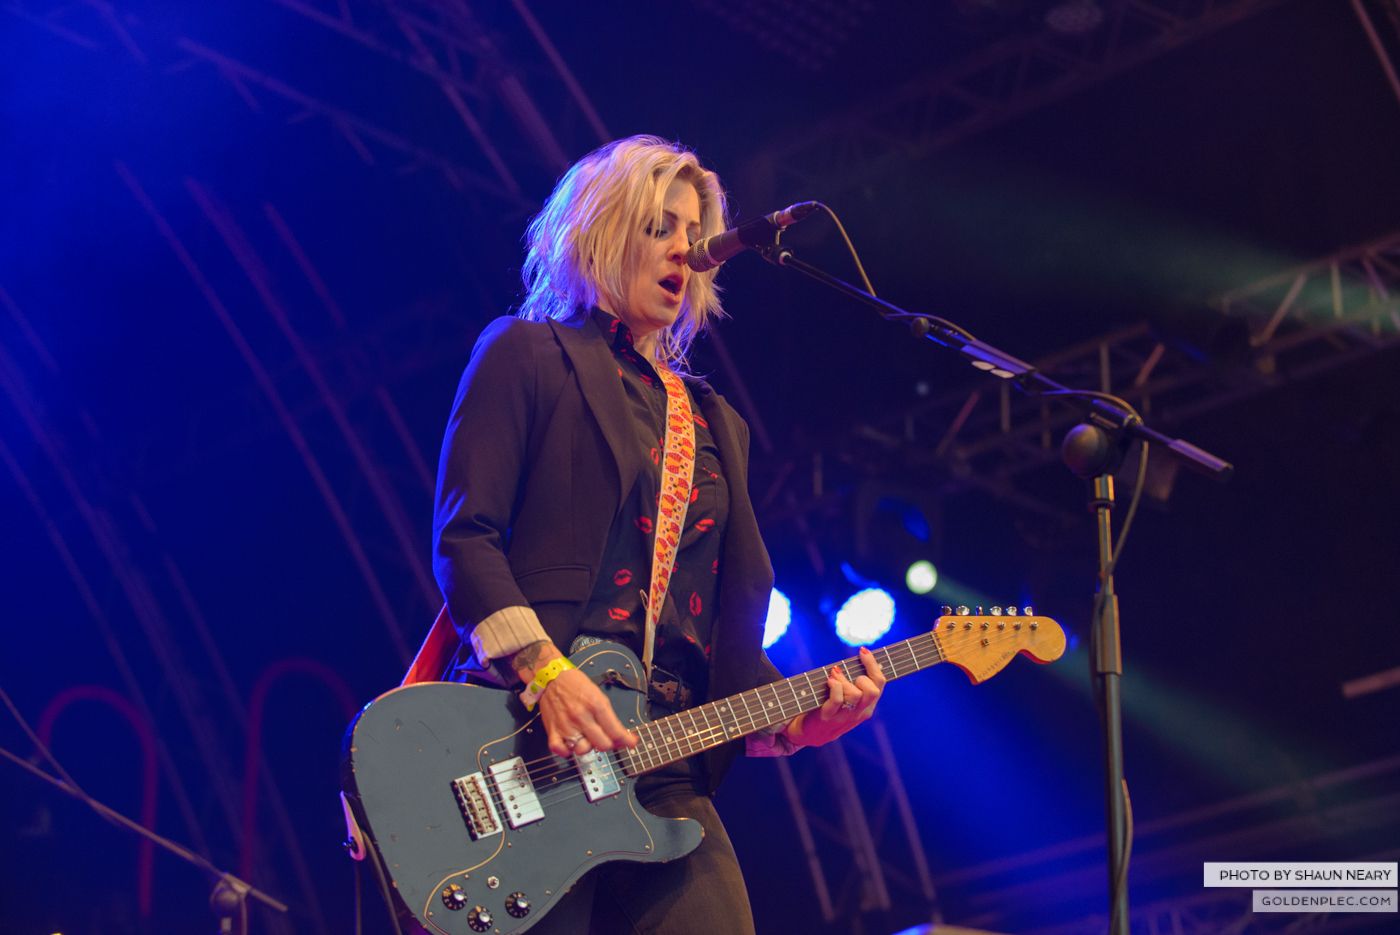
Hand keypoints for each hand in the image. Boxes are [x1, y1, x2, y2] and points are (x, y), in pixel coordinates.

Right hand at [507, 641, 636, 757]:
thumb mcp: (598, 695)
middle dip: (608, 745)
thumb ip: (608, 716)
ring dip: (588, 747)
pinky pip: (560, 750)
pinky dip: (566, 752)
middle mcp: (581, 716)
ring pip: (582, 750)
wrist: (552, 677)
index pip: (615, 731)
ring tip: (587, 739)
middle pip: (602, 745)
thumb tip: (620, 734)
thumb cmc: (576, 684)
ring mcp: (566, 724)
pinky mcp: (552, 730)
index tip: (630, 743)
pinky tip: (571, 744)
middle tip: (607, 740)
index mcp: (596, 705)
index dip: (626, 741)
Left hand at [784, 647, 885, 748]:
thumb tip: (860, 655)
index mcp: (867, 706)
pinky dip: (835, 687)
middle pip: (872, 691)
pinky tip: (829, 680)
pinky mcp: (829, 718)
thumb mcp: (848, 697)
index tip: (862, 651)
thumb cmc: (830, 707)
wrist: (812, 733)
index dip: (873, 664)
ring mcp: (845, 717)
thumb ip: (855, 682)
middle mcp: (860, 712)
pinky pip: (837, 700)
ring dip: (844, 680)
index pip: (880, 683)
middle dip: (861, 676)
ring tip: (834, 674)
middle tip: (846, 673)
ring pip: (855, 695)